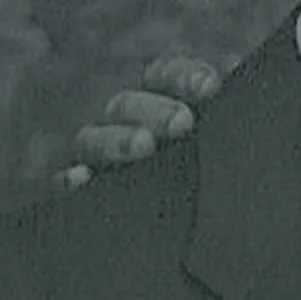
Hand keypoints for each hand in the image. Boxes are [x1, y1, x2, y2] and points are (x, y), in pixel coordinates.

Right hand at [56, 54, 229, 188]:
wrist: (194, 231)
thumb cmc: (214, 173)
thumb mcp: (225, 141)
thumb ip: (232, 108)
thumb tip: (237, 68)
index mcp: (162, 99)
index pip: (165, 74)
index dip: (184, 76)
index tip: (210, 88)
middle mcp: (124, 122)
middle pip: (128, 104)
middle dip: (156, 111)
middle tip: (183, 122)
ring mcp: (97, 156)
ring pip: (93, 138)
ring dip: (117, 140)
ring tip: (144, 145)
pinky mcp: (79, 193)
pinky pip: (63, 182)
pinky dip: (70, 179)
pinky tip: (81, 179)